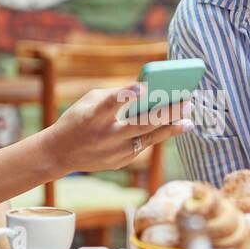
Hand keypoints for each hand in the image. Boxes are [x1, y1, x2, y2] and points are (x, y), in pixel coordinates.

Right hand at [44, 84, 192, 176]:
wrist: (60, 152)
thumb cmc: (78, 119)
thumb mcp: (89, 102)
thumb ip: (115, 95)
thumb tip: (149, 91)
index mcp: (93, 116)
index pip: (110, 104)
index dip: (126, 95)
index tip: (144, 86)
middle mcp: (105, 135)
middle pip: (141, 124)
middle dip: (166, 113)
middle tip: (187, 102)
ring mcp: (114, 152)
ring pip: (149, 139)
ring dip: (171, 128)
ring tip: (189, 119)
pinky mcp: (120, 162)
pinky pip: (143, 146)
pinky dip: (158, 135)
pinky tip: (175, 126)